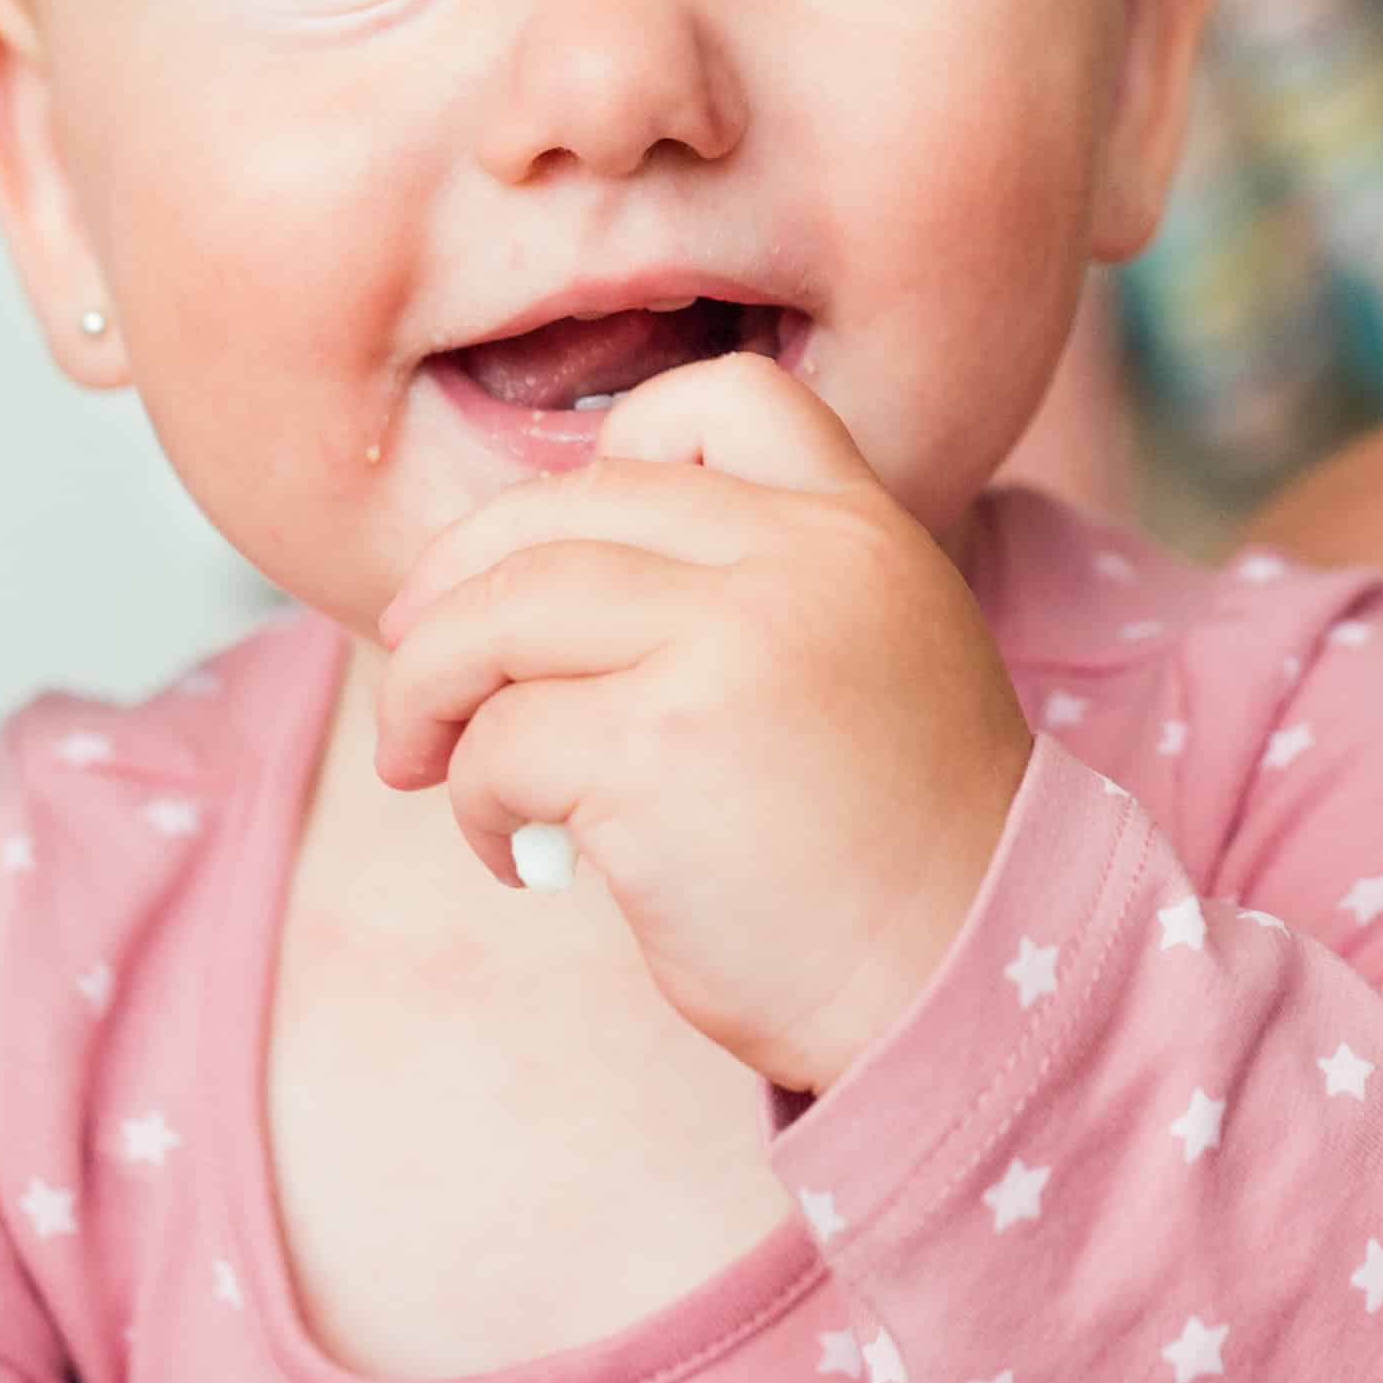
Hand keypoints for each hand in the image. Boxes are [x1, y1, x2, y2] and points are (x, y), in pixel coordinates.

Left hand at [375, 353, 1035, 1092]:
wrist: (965, 982)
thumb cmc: (899, 857)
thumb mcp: (873, 663)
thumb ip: (759, 597)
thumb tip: (539, 596)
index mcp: (858, 530)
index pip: (719, 400)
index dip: (610, 453)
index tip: (560, 551)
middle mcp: (798, 560)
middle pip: (565, 511)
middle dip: (457, 588)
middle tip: (418, 665)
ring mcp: (729, 644)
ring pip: (501, 614)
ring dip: (432, 693)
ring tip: (432, 767)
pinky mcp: (657, 750)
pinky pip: (499, 743)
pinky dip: (478, 802)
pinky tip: (524, 857)